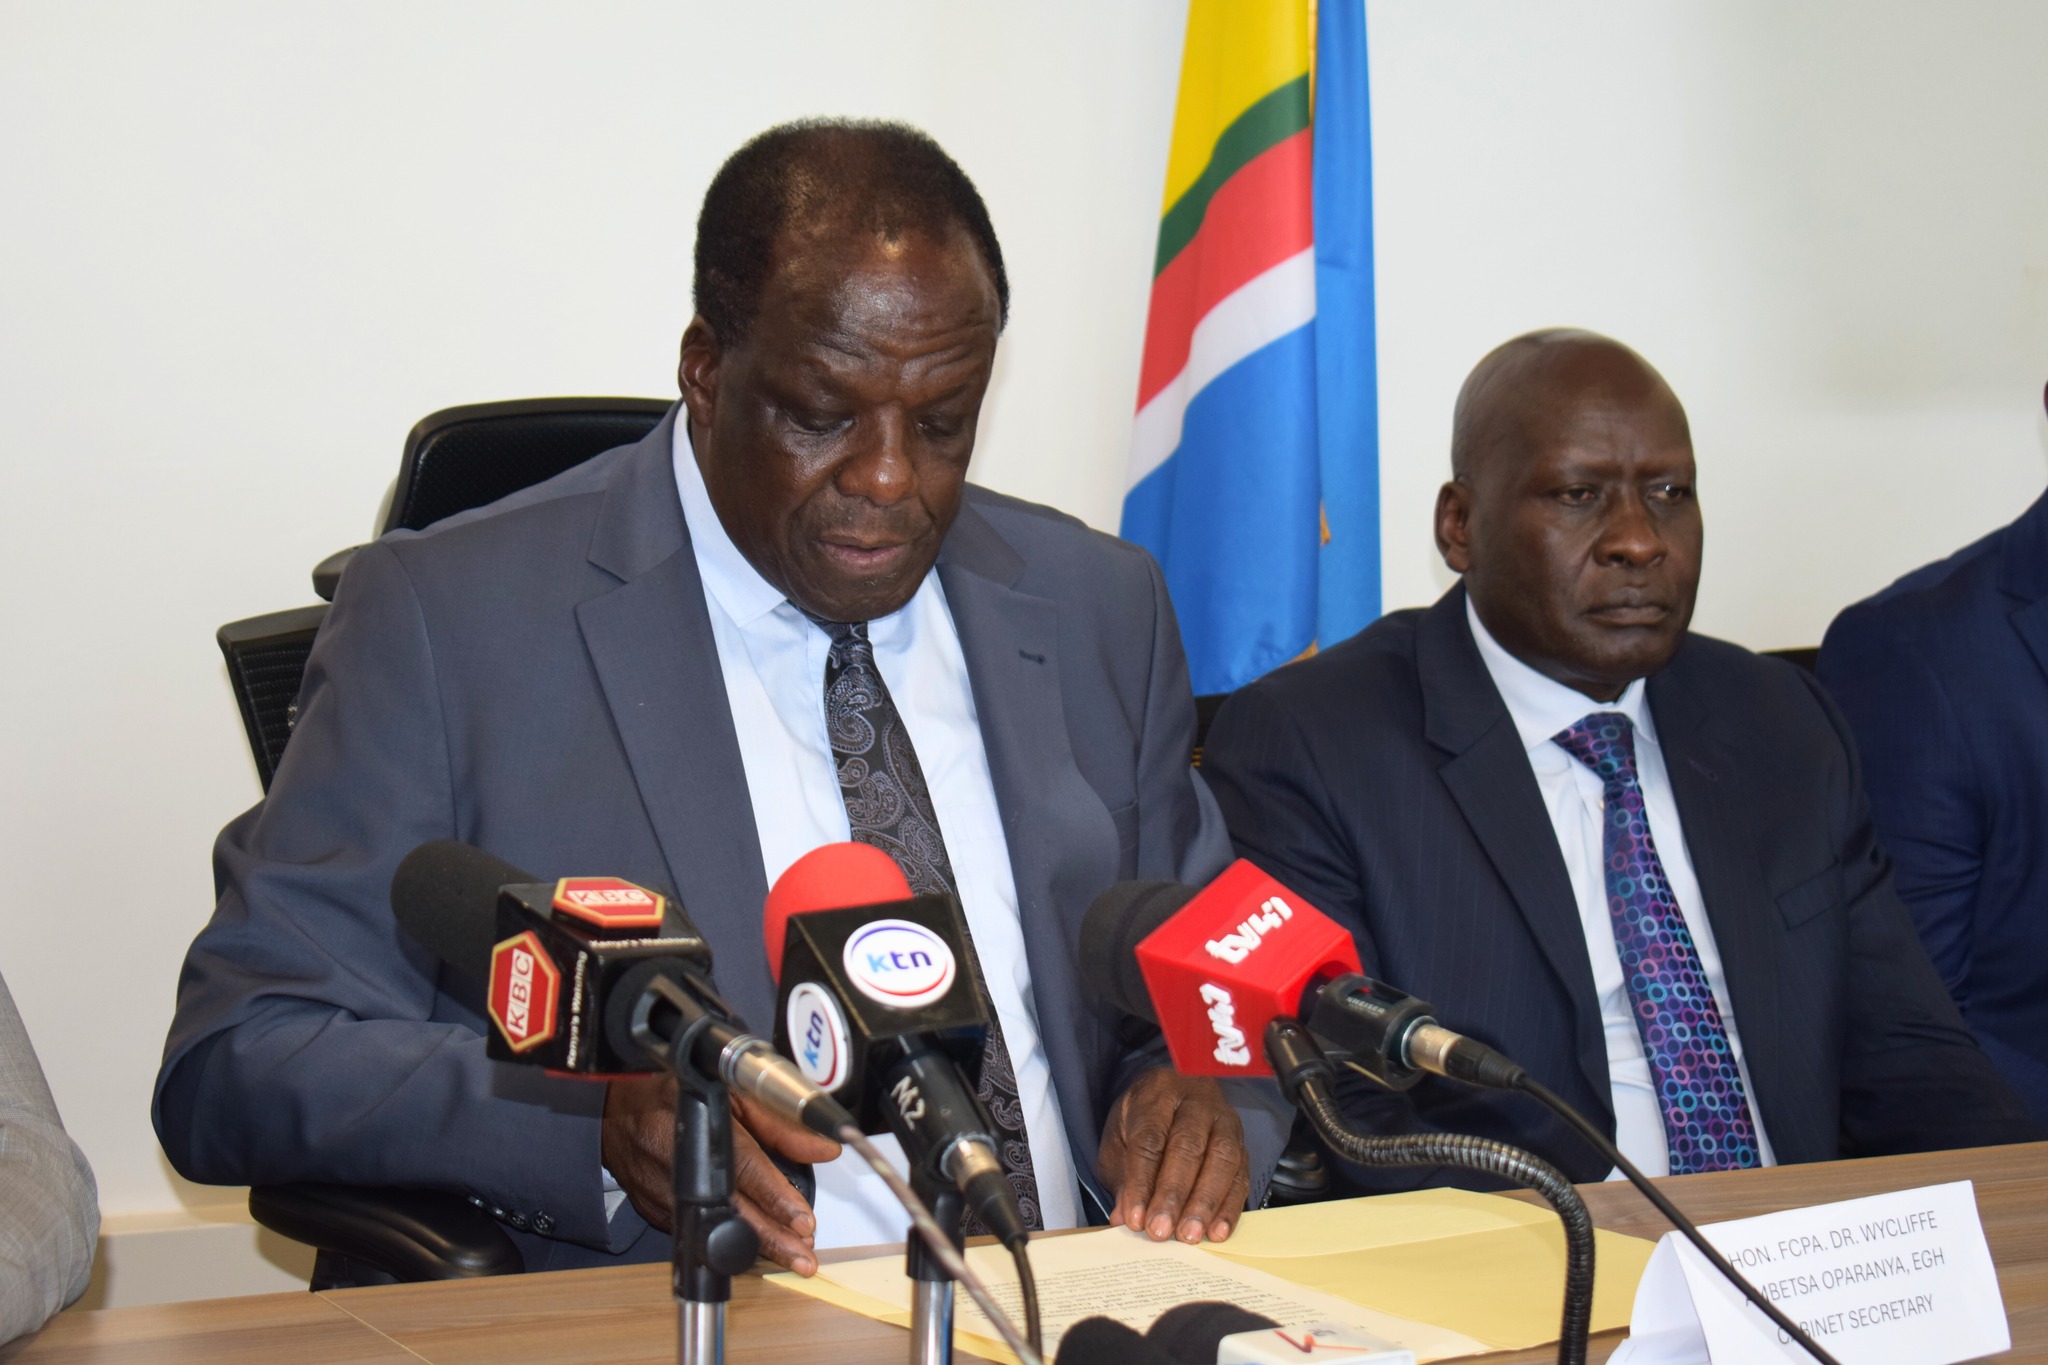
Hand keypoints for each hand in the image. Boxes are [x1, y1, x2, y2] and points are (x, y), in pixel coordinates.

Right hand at [601, 1075, 841, 1274]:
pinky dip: (729, 1238)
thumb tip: (823, 1147)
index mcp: (703, 1129)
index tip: (803, 1221)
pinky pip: (701, 1231)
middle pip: (734, 1213)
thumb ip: (780, 1123)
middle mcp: (683, 1168)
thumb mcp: (733, 1094)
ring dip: (756, 1246)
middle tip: (803, 1256)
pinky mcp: (660, 1215)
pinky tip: (756, 1244)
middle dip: (773, 1240)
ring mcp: (667, 1196)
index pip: (746, 1170)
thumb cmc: (678, 1098)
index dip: (777, 1198)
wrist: (618, 1116)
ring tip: (790, 1255)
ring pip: (719, 1230)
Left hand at [1098, 1068, 1249, 1243]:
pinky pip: (1241, 1175)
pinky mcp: (1243, 1143)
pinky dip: (1230, 1207)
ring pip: (1221, 1159)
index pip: (1150, 1138)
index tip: (1135, 1218)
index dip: (1141, 1182)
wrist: (1173, 1097)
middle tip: (1161, 1230)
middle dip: (1173, 1194)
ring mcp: (1224, 1120)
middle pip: (1187, 1147)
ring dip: (1205, 1203)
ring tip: (1189, 1235)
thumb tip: (1124, 1216)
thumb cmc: (1142, 1121)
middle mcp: (1196, 1100)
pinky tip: (1217, 1231)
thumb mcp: (1119, 1140)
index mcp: (1158, 1092)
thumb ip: (1122, 1176)